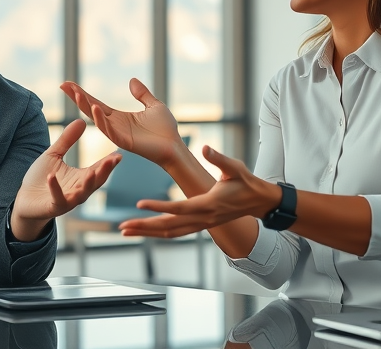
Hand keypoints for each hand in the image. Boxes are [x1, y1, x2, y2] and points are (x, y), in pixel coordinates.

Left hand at [11, 119, 121, 240]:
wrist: (24, 200)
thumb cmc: (41, 178)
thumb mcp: (54, 155)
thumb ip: (67, 140)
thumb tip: (81, 120)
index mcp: (81, 177)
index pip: (98, 169)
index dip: (108, 162)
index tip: (119, 153)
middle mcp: (78, 190)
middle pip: (95, 181)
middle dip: (104, 171)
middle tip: (113, 160)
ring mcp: (68, 200)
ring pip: (82, 193)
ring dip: (88, 184)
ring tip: (92, 173)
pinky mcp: (54, 206)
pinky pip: (57, 197)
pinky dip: (55, 187)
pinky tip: (51, 176)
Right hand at [60, 78, 185, 167]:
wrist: (175, 146)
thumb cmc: (165, 130)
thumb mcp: (153, 105)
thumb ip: (142, 94)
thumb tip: (132, 80)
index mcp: (118, 117)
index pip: (95, 103)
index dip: (82, 94)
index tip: (68, 84)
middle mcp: (114, 125)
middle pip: (90, 109)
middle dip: (77, 97)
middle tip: (63, 85)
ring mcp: (118, 134)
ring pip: (97, 119)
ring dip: (86, 106)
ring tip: (77, 94)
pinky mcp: (125, 141)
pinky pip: (110, 130)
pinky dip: (101, 120)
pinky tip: (96, 108)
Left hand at [117, 146, 282, 237]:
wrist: (258, 202)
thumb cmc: (246, 182)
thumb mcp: (235, 167)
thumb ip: (219, 158)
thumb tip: (205, 147)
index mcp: (207, 204)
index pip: (178, 208)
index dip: (158, 207)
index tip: (139, 204)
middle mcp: (202, 218)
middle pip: (168, 227)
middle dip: (144, 227)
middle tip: (122, 226)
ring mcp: (201, 224)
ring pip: (170, 233)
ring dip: (147, 232)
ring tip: (126, 230)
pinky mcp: (200, 225)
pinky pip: (176, 232)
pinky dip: (158, 232)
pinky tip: (145, 230)